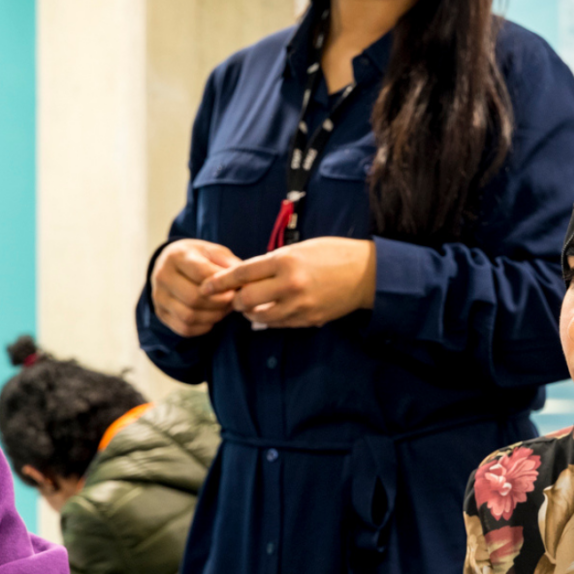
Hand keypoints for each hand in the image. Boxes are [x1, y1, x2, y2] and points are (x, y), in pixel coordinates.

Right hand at [151, 239, 242, 336]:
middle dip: (219, 303)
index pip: (201, 274)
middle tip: (233, 301)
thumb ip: (228, 263)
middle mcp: (162, 276)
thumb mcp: (213, 252)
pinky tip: (212, 317)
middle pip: (193, 298)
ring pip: (188, 316)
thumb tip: (243, 281)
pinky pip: (184, 328)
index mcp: (176, 256)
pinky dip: (203, 327)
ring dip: (213, 316)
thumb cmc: (198, 257)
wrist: (171, 264)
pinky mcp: (161, 313)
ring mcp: (159, 297)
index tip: (236, 286)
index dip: (222, 284)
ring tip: (224, 309)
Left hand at [200, 237, 375, 328]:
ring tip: (251, 305)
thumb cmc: (333, 254)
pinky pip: (278, 324)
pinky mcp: (308, 319)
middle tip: (234, 297)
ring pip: (259, 317)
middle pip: (245, 300)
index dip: (219, 282)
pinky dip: (269, 319)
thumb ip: (273, 262)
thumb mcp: (300, 249)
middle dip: (235, 300)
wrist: (367, 274)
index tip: (205, 287)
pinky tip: (270, 311)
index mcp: (285, 261)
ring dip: (250, 312)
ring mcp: (299, 305)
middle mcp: (289, 284)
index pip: (242, 273)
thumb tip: (247, 276)